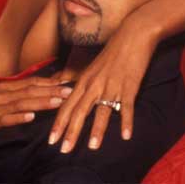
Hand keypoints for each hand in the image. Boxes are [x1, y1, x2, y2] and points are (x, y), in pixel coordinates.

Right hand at [0, 76, 72, 144]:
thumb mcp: (2, 101)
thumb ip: (19, 96)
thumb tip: (42, 93)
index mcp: (7, 87)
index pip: (32, 82)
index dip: (50, 82)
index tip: (67, 83)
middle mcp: (2, 93)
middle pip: (31, 90)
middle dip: (51, 91)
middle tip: (69, 92)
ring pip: (22, 103)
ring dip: (41, 102)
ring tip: (56, 103)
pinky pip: (6, 119)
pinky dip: (19, 117)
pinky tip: (31, 118)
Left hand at [48, 15, 158, 152]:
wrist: (132, 34)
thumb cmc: (114, 51)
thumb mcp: (94, 67)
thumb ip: (86, 83)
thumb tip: (76, 97)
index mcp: (85, 80)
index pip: (67, 105)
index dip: (59, 123)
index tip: (52, 140)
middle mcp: (95, 84)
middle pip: (80, 111)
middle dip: (71, 132)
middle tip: (64, 150)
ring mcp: (112, 85)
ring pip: (102, 111)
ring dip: (97, 130)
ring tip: (92, 148)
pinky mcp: (129, 86)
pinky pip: (126, 107)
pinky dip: (126, 122)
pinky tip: (125, 135)